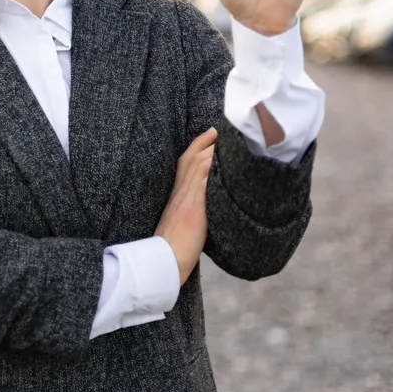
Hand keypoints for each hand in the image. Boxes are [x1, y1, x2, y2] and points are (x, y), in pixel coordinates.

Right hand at [155, 127, 215, 283]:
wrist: (164, 263)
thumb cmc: (171, 249)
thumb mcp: (180, 224)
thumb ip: (191, 211)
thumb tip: (204, 208)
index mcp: (176, 196)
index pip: (186, 163)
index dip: (197, 145)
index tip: (210, 132)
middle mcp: (180, 193)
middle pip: (192, 158)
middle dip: (206, 141)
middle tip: (220, 128)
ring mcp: (187, 200)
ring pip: (199, 165)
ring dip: (213, 149)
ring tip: (228, 138)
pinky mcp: (194, 209)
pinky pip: (205, 182)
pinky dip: (214, 168)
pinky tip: (226, 160)